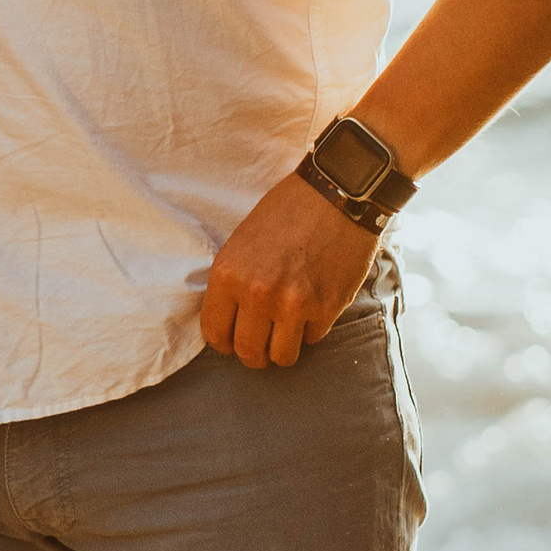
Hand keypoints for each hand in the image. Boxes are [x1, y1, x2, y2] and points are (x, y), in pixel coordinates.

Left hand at [200, 169, 377, 368]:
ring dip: (283, 348)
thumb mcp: (241, 241)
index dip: (224, 342)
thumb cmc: (286, 212)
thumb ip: (233, 282)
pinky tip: (312, 308)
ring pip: (282, 357)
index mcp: (229, 275)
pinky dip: (311, 329)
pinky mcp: (327, 307)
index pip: (215, 334)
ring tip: (286, 333)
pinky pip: (313, 339)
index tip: (233, 340)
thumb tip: (228, 321)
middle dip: (254, 354)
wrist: (336, 194)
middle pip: (248, 353)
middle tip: (261, 345)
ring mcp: (294, 304)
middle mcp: (258, 294)